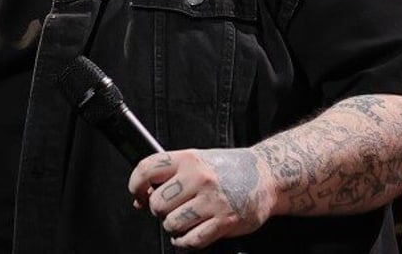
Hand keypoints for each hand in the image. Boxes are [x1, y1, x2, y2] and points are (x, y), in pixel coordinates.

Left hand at [128, 148, 272, 249]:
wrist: (266, 176)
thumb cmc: (227, 169)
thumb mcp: (197, 161)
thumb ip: (169, 176)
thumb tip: (140, 199)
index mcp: (188, 159)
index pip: (147, 169)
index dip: (136, 185)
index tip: (139, 195)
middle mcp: (199, 177)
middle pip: (158, 203)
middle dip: (159, 211)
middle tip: (169, 209)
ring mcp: (212, 200)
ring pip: (172, 224)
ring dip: (173, 228)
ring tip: (182, 221)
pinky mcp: (224, 221)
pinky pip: (191, 240)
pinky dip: (184, 243)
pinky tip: (187, 237)